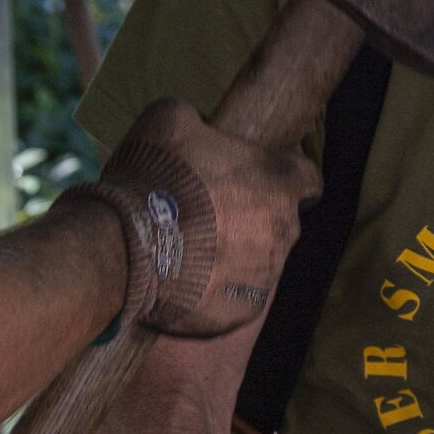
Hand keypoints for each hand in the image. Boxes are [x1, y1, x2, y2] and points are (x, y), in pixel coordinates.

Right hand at [84, 98, 316, 338]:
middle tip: (209, 215)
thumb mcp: (171, 120)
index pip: (307, 179)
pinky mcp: (242, 313)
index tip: (261, 180)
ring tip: (192, 251)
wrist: (125, 247)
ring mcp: (265, 277)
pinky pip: (235, 299)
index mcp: (279, 182)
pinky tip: (187, 281)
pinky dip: (217, 292)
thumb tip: (199, 127)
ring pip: (259, 263)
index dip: (284, 177)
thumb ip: (200, 122)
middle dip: (252, 218)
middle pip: (279, 223)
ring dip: (235, 256)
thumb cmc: (154, 177)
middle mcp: (284, 232)